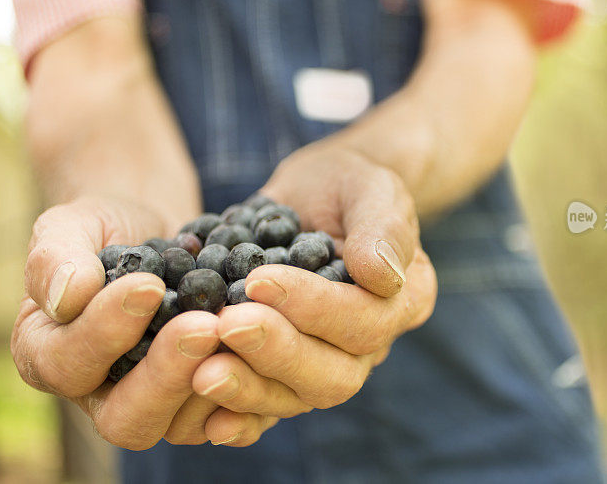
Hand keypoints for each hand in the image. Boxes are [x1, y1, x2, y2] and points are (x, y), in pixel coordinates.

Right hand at [11, 195, 233, 448]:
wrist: (163, 233)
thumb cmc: (109, 229)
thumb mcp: (73, 226)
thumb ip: (56, 257)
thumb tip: (68, 296)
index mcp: (52, 355)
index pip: (68, 364)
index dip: (106, 331)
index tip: (148, 285)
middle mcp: (102, 395)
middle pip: (128, 418)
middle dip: (167, 373)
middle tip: (206, 325)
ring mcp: (160, 405)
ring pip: (184, 425)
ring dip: (218, 381)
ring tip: (244, 330)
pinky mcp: (207, 401)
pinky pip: (230, 415)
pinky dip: (254, 392)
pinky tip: (275, 353)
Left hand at [191, 148, 436, 445]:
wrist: (312, 196)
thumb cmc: (345, 184)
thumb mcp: (369, 185)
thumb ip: (383, 226)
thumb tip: (382, 276)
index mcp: (404, 299)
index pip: (366, 320)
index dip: (314, 307)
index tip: (259, 278)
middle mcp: (371, 344)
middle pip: (335, 375)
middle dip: (279, 353)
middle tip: (227, 325)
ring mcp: (327, 364)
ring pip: (297, 398)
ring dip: (249, 388)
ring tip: (202, 372)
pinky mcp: (285, 371)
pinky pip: (268, 407)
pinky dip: (240, 416)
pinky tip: (210, 422)